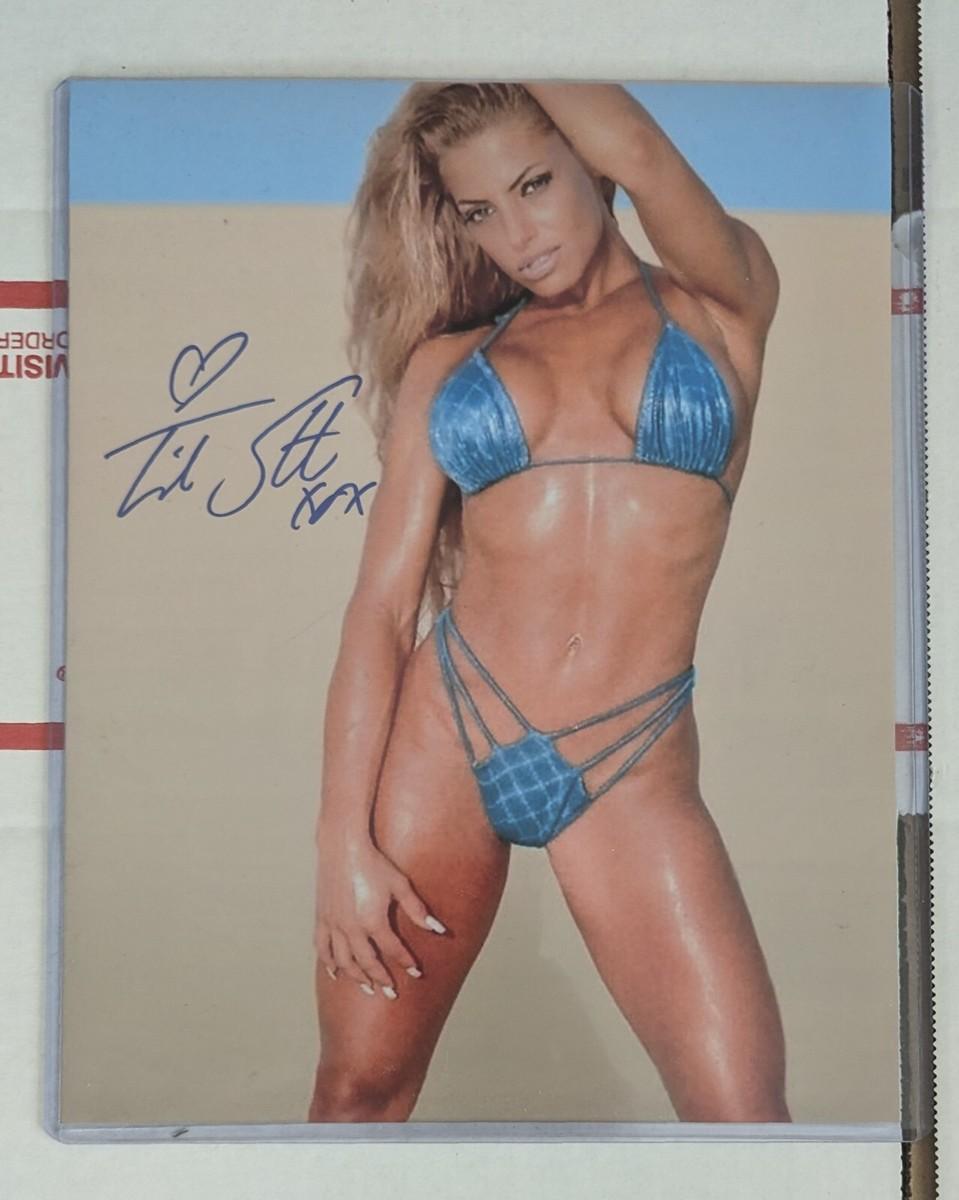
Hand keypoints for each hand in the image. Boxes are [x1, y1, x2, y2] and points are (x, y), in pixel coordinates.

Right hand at [314, 835, 445, 999]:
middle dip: (381, 980)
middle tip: (391, 993)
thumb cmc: (374, 863)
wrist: (343, 847)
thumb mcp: (400, 884)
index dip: (406, 963)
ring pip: (344, 961)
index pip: (393, 951)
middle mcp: (351, 928)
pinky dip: (329, 963)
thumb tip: (438, 929)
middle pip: (367, 963)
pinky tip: (336, 973)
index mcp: (373, 921)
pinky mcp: (322, 918)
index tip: (417, 973)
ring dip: (356, 977)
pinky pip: (323, 949)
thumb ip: (417, 910)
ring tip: (368, 988)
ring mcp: (334, 925)